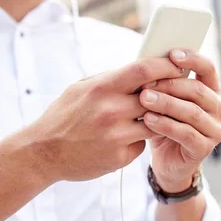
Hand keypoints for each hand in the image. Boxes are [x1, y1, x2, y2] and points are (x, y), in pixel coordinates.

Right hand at [29, 57, 184, 181]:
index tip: (178, 63)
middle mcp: (111, 111)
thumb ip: (109, 79)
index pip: (144, 69)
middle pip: (157, 96)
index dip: (165, 64)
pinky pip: (142, 143)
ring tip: (151, 114)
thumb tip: (139, 70)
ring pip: (156, 122)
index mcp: (102, 88)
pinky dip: (139, 138)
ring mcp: (117, 136)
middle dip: (169, 92)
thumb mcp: (81, 88)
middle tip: (177, 90)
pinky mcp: (120, 157)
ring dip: (157, 117)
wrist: (43, 153)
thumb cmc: (63, 116)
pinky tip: (125, 137)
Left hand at [139, 50, 220, 191]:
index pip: (208, 68)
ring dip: (166, 103)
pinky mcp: (205, 148)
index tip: (172, 54)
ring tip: (143, 99)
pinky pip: (186, 133)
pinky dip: (165, 124)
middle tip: (146, 83)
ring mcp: (215, 130)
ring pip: (191, 111)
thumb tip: (147, 61)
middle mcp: (219, 109)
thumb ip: (162, 82)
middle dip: (170, 84)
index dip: (192, 59)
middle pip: (197, 90)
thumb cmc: (164, 123)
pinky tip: (148, 120)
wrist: (165, 161)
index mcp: (211, 91)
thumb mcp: (164, 99)